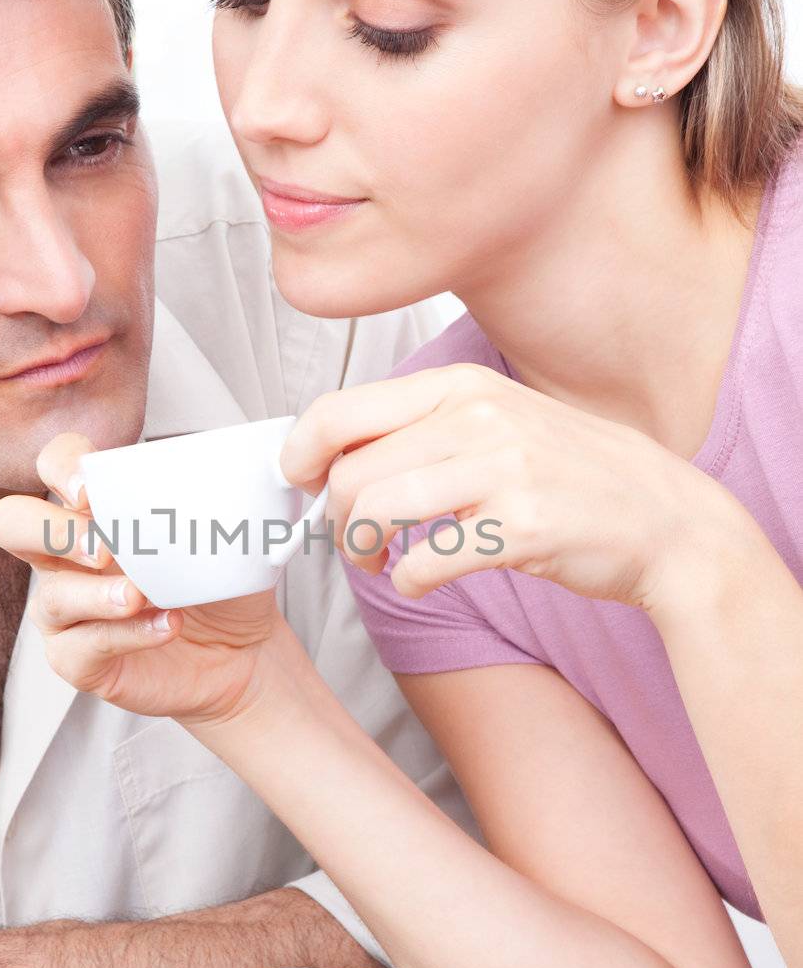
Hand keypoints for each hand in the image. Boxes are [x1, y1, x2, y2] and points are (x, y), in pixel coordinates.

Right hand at [0, 432, 285, 722]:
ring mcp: (65, 610)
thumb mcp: (218, 531)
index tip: (90, 487)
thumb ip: (203, 497)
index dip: (61, 466)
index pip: (54, 463)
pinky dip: (127, 635)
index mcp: (92, 509)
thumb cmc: (217, 581)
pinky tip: (168, 625)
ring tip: (142, 595)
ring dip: (98, 594)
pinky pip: (81, 648)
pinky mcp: (77, 660)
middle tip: (105, 548)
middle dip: (51, 529)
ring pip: (50, 597)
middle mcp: (64, 556)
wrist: (244, 651)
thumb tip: (222, 468)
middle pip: (10, 522)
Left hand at [280, 363, 741, 611]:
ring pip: (376, 512)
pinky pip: (424, 562)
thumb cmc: (574, 477)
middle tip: (356, 542)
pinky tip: (424, 582)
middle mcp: (478, 417)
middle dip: (336, 519)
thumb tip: (335, 454)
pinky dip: (409, 582)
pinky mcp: (521, 526)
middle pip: (350, 471)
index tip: (299, 485)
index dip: (299, 454)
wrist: (667, 521)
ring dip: (363, 552)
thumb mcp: (499, 423)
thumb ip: (424, 429)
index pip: (339, 410)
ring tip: (381, 564)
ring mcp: (503, 469)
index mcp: (461, 386)